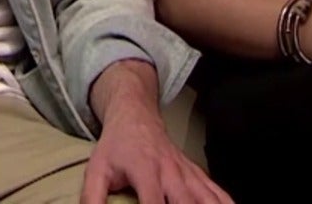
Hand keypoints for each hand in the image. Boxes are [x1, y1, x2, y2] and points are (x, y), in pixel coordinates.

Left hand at [82, 102, 232, 203]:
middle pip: (187, 203)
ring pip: (209, 199)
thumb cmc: (116, 146)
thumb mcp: (97, 169)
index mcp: (145, 170)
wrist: (137, 117)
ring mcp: (188, 173)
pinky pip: (218, 194)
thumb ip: (92, 197)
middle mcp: (171, 171)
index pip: (154, 203)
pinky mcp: (198, 174)